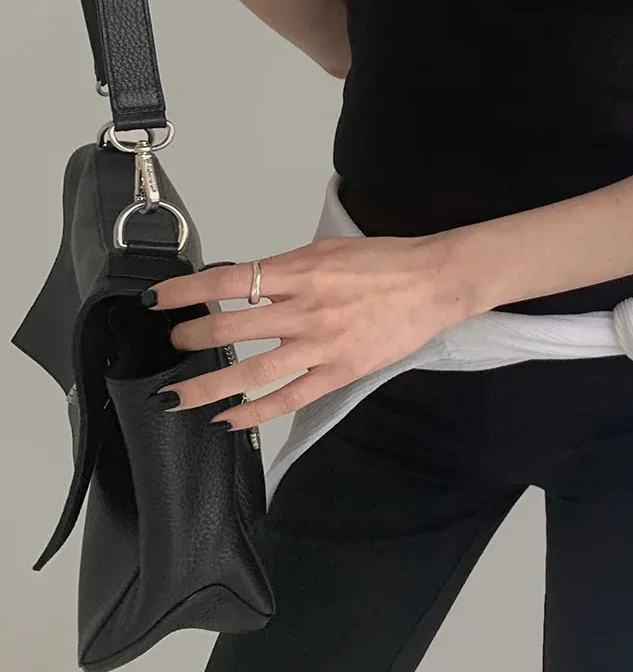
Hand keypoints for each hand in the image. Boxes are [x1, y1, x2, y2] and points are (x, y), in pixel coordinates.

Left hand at [146, 232, 476, 431]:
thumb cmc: (382, 262)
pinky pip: (290, 398)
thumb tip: (244, 286)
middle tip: (171, 346)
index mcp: (301, 270)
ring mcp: (322, 345)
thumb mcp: (327, 250)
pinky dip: (255, 413)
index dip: (187, 292)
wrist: (434, 282)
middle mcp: (306, 308)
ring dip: (208, 386)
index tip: (158, 301)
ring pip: (252, 372)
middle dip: (191, 339)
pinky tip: (228, 420)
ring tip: (177, 397)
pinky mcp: (340, 372)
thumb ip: (286, 269)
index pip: (229, 281)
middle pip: (232, 329)